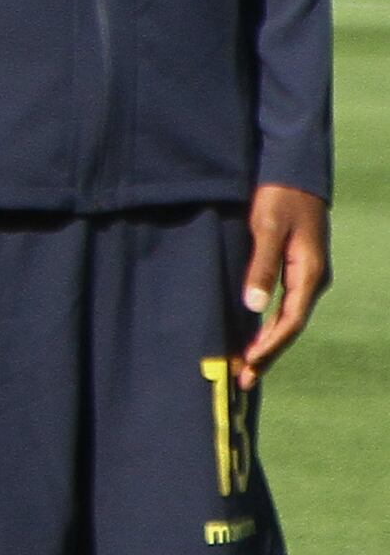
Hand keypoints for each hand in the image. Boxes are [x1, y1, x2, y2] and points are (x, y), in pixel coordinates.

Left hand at [241, 183, 331, 383]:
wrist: (295, 174)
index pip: (289, 322)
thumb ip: (261, 267)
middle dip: (267, 354)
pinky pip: (285, 307)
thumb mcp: (267, 229)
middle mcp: (312, 280)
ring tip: (247, 368)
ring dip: (267, 343)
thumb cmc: (280, 198)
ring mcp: (306, 276)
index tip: (248, 365)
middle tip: (243, 380)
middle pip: (289, 327)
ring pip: (288, 319)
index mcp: (309, 274)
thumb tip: (253, 307)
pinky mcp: (297, 270)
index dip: (269, 346)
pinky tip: (256, 337)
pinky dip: (270, 326)